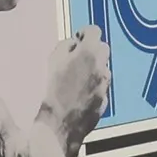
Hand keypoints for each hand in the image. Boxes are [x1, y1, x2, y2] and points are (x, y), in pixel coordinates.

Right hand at [39, 27, 111, 156]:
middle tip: (77, 56)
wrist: (58, 126)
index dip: (84, 32)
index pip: (94, 31)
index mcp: (88, 54)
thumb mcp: (52, 62)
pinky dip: (94, 85)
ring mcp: (105, 85)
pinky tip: (79, 93)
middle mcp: (102, 67)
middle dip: (92, 49)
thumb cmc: (51, 93)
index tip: (77, 39)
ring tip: (76, 77)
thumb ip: (65, 46)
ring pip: (104, 68)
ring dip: (94, 68)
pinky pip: (102, 86)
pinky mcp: (105, 100)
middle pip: (103, 48)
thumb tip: (74, 43)